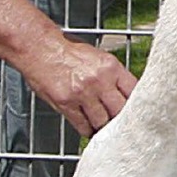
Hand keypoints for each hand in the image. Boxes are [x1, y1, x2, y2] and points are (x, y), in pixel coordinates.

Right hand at [22, 35, 136, 136]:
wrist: (40, 46)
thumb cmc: (66, 50)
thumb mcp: (96, 56)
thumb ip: (112, 75)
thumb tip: (126, 96)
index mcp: (110, 66)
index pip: (134, 92)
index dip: (136, 106)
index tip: (136, 113)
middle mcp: (99, 80)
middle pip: (121, 112)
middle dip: (120, 119)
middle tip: (119, 124)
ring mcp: (83, 93)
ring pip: (103, 123)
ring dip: (103, 127)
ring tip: (102, 126)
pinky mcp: (67, 103)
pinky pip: (84, 127)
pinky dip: (87, 130)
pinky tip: (88, 126)